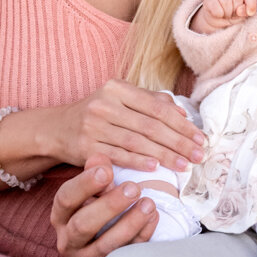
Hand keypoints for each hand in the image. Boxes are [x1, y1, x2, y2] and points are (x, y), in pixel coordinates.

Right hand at [47, 80, 203, 172]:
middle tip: (198, 155)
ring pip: (137, 142)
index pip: (157, 107)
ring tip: (184, 165)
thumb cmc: (96, 115)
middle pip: (150, 125)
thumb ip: (151, 102)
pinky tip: (156, 168)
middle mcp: (104, 104)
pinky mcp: (86, 147)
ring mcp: (94, 126)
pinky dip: (138, 162)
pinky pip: (118, 156)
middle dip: (178, 142)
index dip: (181, 124)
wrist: (56, 129)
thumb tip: (182, 112)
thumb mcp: (119, 100)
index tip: (200, 138)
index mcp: (117, 88)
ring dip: (164, 155)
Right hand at [51, 162, 163, 256]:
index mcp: (60, 215)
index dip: (84, 184)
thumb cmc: (99, 209)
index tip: (106, 170)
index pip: (65, 199)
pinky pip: (125, 255)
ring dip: (129, 223)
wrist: (108, 242)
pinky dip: (141, 236)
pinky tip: (153, 217)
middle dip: (109, 206)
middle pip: (83, 224)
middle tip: (133, 188)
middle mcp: (67, 240)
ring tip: (149, 204)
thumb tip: (99, 157)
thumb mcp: (96, 190)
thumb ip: (97, 173)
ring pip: (105, 245)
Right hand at [192, 0, 256, 35]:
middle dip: (236, 10)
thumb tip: (240, 10)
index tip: (250, 13)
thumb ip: (245, 11)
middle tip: (233, 14)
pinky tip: (218, 15)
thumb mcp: (242, 15)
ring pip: (226, 1)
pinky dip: (218, 14)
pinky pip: (215, 6)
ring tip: (226, 15)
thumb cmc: (232, 15)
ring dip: (227, 13)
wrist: (215, 19)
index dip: (251, 4)